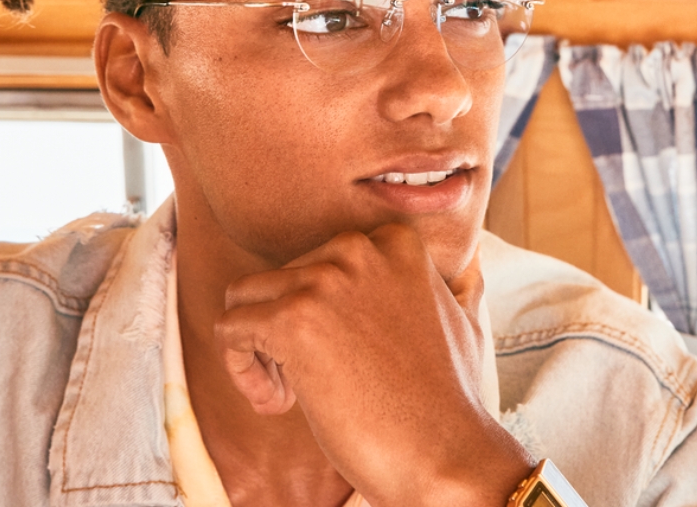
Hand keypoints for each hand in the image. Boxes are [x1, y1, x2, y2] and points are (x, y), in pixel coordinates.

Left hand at [215, 224, 532, 506]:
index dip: (316, 310)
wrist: (447, 456)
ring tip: (289, 393)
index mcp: (393, 240)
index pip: (316, 260)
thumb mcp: (460, 320)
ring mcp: (323, 280)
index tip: (336, 352)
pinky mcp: (293, 319)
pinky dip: (240, 369)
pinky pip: (229, 329)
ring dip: (258, 348)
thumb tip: (468, 266)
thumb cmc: (448, 400)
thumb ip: (453, 285)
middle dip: (284, 330)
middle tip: (311, 381)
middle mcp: (356, 248)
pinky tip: (278, 403)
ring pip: (244, 297)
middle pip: (278, 278)